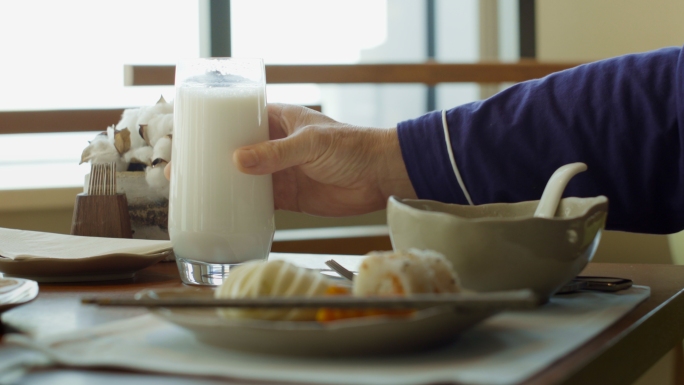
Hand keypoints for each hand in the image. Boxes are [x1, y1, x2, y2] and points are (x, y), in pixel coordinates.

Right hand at [165, 104, 415, 216]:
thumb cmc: (351, 146)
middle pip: (233, 152)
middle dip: (209, 161)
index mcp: (278, 121)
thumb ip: (277, 153)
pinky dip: (241, 207)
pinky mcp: (288, 196)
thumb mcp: (311, 143)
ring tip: (191, 193)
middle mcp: (274, 145)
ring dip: (221, 185)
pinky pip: (259, 202)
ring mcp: (279, 171)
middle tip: (180, 172)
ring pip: (242, 178)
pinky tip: (221, 212)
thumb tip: (237, 161)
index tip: (187, 139)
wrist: (379, 176)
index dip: (213, 129)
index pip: (238, 120)